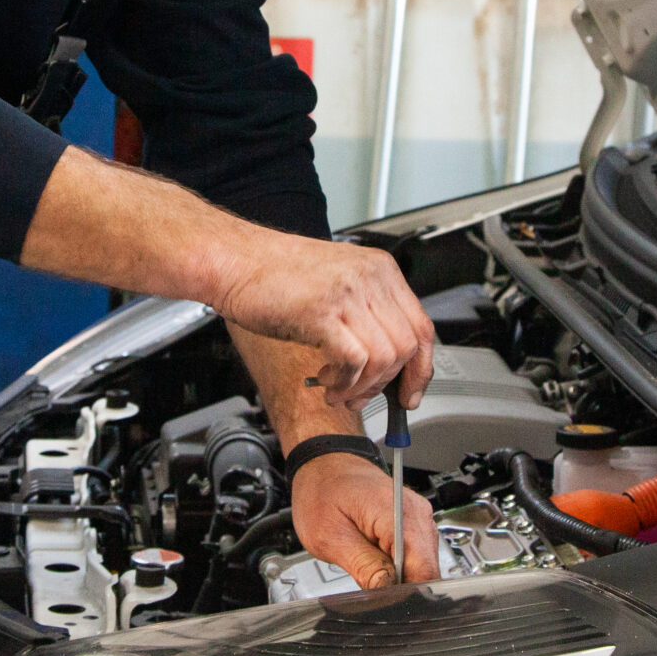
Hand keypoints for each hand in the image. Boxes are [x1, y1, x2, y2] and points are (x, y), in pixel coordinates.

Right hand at [215, 234, 434, 412]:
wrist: (234, 260)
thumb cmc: (275, 275)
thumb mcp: (336, 284)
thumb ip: (366, 312)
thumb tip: (386, 361)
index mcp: (380, 269)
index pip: (422, 326)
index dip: (421, 369)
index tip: (410, 393)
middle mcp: (370, 277)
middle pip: (408, 347)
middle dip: (387, 384)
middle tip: (361, 395)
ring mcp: (348, 293)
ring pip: (385, 358)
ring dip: (362, 386)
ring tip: (339, 389)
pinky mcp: (322, 312)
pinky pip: (356, 360)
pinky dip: (344, 382)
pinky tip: (327, 382)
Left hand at [289, 452, 439, 588]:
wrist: (325, 463)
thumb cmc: (322, 490)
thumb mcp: (330, 536)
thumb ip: (363, 567)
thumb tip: (386, 593)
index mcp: (398, 513)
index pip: (423, 570)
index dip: (406, 594)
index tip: (384, 602)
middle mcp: (416, 514)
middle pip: (427, 570)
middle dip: (402, 588)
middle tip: (371, 588)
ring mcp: (419, 518)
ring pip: (424, 566)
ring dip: (400, 577)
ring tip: (369, 568)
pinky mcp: (414, 524)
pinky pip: (416, 556)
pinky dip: (399, 566)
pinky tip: (377, 561)